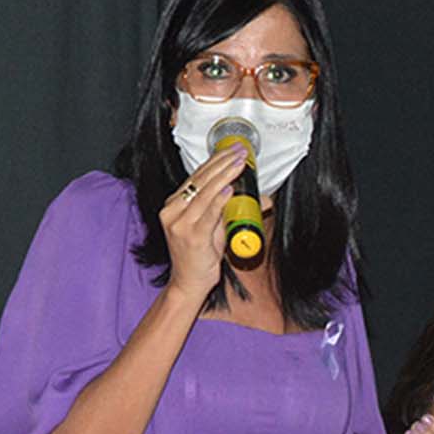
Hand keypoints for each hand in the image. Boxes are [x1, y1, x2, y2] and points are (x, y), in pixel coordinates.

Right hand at [157, 142, 249, 303]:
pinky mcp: (191, 236)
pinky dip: (219, 200)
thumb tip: (260, 198)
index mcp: (174, 205)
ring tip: (239, 164)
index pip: (197, 177)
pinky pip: (208, 214)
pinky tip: (229, 189)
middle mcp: (173, 211)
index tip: (232, 150)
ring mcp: (180, 224)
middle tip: (240, 151)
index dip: (216, 161)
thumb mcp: (215, 228)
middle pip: (200, 180)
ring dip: (224, 176)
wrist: (188, 283)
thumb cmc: (200, 255)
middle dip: (222, 163)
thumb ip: (231, 210)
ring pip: (205, 193)